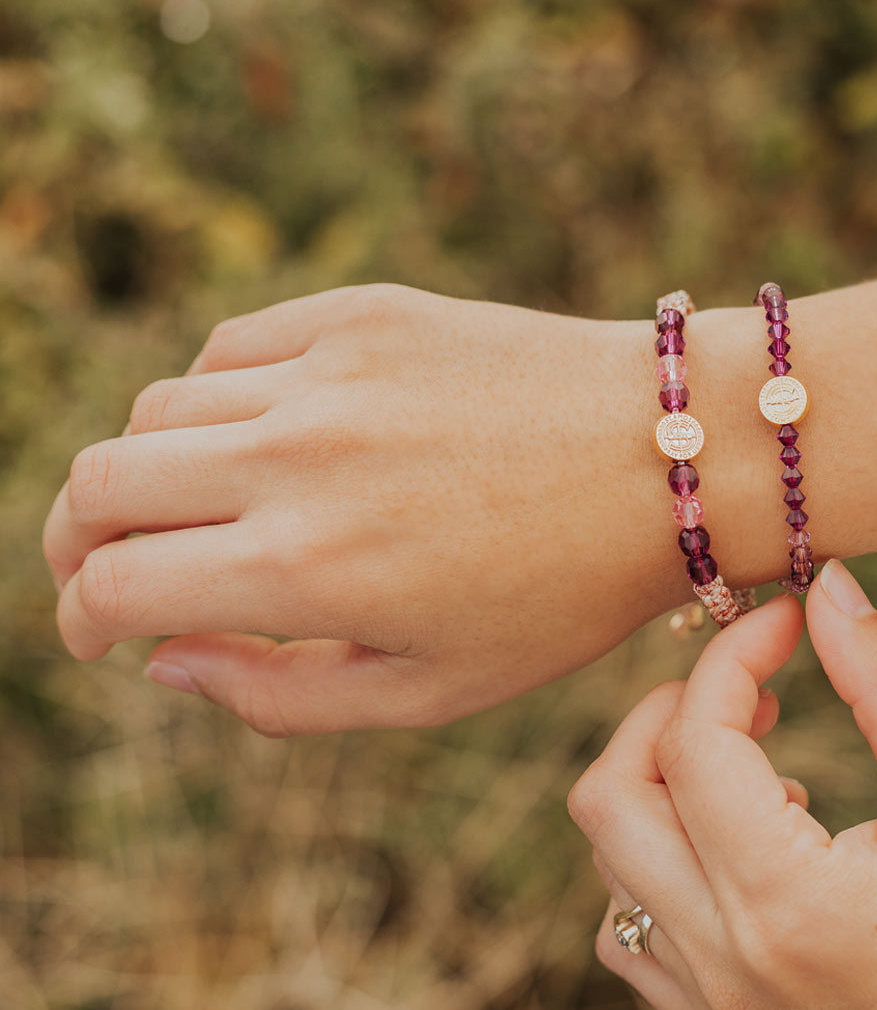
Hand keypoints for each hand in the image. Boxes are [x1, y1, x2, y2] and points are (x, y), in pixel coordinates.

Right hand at [42, 284, 674, 732]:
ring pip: (156, 414)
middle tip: (103, 569)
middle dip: (75, 542)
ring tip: (193, 511)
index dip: (80, 619)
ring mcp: (326, 373)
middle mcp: (297, 460)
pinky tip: (258, 438)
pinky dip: (212, 401)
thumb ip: (280, 696)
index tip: (95, 634)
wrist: (667, 456)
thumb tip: (163, 661)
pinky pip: (231, 350)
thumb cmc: (564, 593)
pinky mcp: (362, 312)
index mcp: (310, 570)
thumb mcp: (434, 689)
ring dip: (145, 473)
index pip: (113, 585)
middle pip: (99, 484)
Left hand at [568, 564, 876, 1009]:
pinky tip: (738, 850)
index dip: (733, 654)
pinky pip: (631, 929)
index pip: (693, 737)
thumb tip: (830, 588)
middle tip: (753, 693)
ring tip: (763, 773)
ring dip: (662, 787)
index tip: (788, 619)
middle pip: (609, 795)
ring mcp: (709, 1003)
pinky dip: (658, 863)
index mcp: (781, 900)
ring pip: (610, 861)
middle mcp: (721, 957)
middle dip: (667, 712)